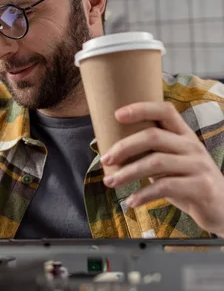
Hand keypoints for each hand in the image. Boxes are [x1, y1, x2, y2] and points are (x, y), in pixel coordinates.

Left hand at [101, 101, 223, 235]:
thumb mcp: (172, 162)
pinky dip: (143, 194)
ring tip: (109, 182)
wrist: (223, 208)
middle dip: (124, 147)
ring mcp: (198, 166)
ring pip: (156, 162)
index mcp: (184, 135)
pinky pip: (165, 187)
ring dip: (127, 173)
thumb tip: (113, 151)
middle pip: (153, 136)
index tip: (116, 115)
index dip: (141, 109)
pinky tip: (130, 201)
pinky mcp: (201, 186)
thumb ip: (151, 153)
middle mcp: (192, 146)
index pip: (165, 111)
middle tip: (105, 160)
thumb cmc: (187, 182)